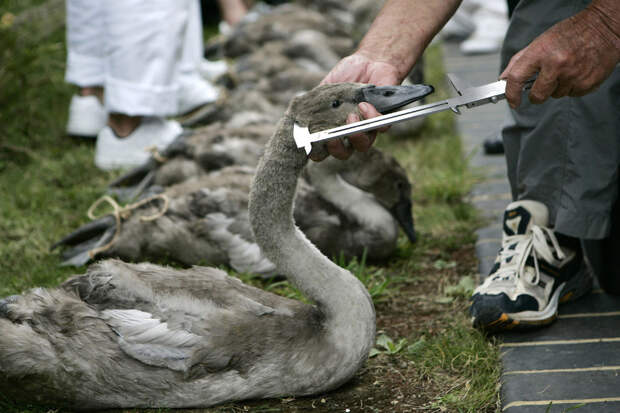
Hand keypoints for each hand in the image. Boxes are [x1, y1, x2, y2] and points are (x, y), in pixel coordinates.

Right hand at [313, 53, 399, 160]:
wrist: (370, 61)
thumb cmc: (347, 74)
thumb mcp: (327, 86)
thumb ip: (316, 101)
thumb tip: (301, 113)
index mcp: (333, 127)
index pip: (323, 150)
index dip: (316, 153)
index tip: (311, 145)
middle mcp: (349, 133)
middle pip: (343, 153)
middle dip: (337, 149)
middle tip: (333, 138)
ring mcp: (367, 129)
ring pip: (363, 145)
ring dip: (356, 134)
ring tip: (351, 117)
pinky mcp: (383, 120)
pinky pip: (380, 127)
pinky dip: (371, 117)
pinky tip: (363, 104)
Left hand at [501, 6, 619, 107]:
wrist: (603, 27)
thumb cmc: (571, 33)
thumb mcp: (541, 41)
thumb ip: (519, 61)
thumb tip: (504, 78)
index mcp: (541, 52)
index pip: (517, 78)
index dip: (511, 94)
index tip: (512, 101)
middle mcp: (557, 64)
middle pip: (538, 95)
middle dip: (537, 95)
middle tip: (543, 84)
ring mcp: (573, 74)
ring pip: (556, 95)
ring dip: (558, 87)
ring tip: (566, 69)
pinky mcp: (588, 82)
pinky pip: (573, 94)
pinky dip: (573, 86)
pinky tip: (577, 71)